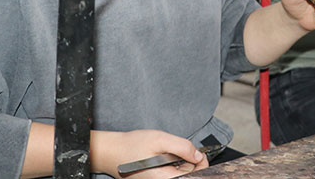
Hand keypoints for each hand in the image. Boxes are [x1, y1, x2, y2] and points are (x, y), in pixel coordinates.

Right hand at [93, 129, 207, 177]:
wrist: (112, 152)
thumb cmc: (131, 146)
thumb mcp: (159, 140)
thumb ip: (182, 147)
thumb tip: (198, 155)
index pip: (194, 177)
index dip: (202, 165)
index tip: (200, 153)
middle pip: (188, 175)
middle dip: (189, 161)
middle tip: (180, 148)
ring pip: (179, 172)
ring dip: (180, 161)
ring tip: (167, 151)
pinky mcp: (156, 178)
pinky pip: (170, 172)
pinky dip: (172, 162)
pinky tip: (163, 156)